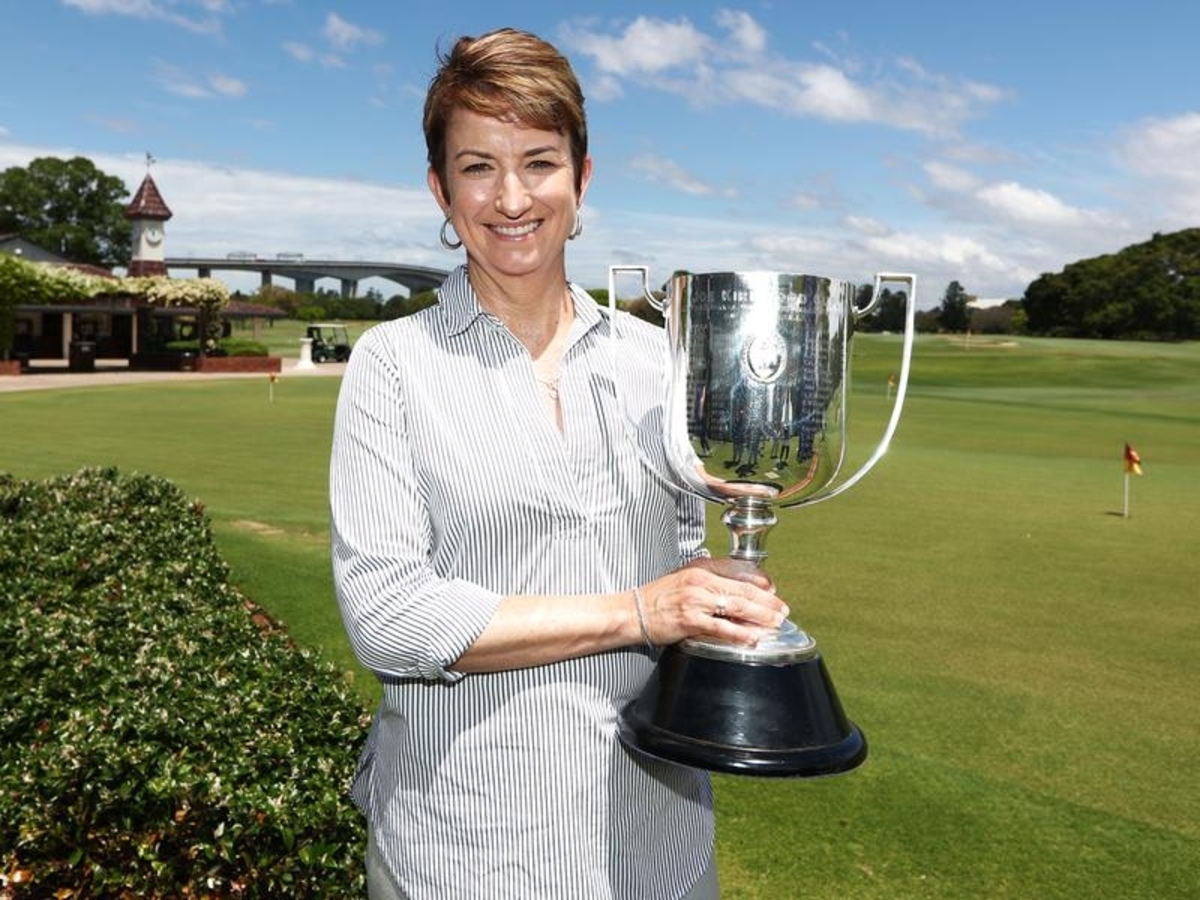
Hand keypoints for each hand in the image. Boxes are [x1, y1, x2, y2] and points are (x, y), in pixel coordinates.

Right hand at [636, 558, 788, 647]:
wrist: (633, 611)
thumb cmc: (659, 596)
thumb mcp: (684, 576)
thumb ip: (709, 576)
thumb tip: (736, 585)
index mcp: (700, 568)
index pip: (738, 572)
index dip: (760, 582)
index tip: (773, 590)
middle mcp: (700, 582)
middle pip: (742, 591)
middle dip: (767, 601)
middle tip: (783, 610)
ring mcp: (696, 601)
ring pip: (736, 608)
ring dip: (760, 616)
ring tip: (776, 623)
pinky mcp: (690, 621)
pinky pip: (721, 628)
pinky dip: (740, 633)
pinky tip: (753, 637)